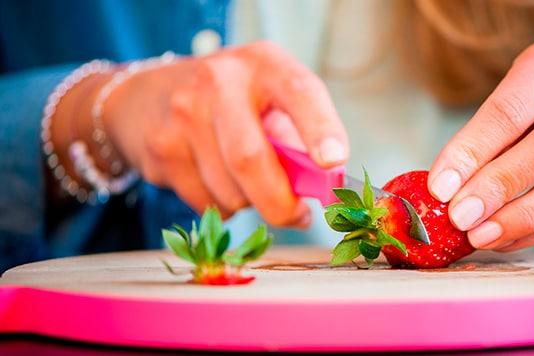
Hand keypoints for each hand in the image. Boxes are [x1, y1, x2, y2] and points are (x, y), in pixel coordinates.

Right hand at [100, 42, 347, 225]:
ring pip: (230, 191)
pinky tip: (215, 181)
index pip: (299, 91)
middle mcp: (219, 80)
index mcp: (263, 63)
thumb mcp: (270, 99)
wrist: (148, 96)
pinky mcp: (160, 147)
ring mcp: (183, 112)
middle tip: (297, 216)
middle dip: (280, 202)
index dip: (320, 128)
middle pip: (251, 157)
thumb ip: (298, 138)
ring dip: (249, 203)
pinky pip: (205, 203)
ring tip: (246, 181)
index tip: (334, 162)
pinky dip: (222, 207)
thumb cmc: (232, 103)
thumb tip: (323, 187)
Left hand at [427, 37, 533, 251]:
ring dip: (519, 216)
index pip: (509, 110)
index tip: (441, 188)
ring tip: (480, 235)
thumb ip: (480, 143)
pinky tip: (505, 238)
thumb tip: (444, 192)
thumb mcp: (510, 105)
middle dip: (498, 186)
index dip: (472, 152)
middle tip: (461, 217)